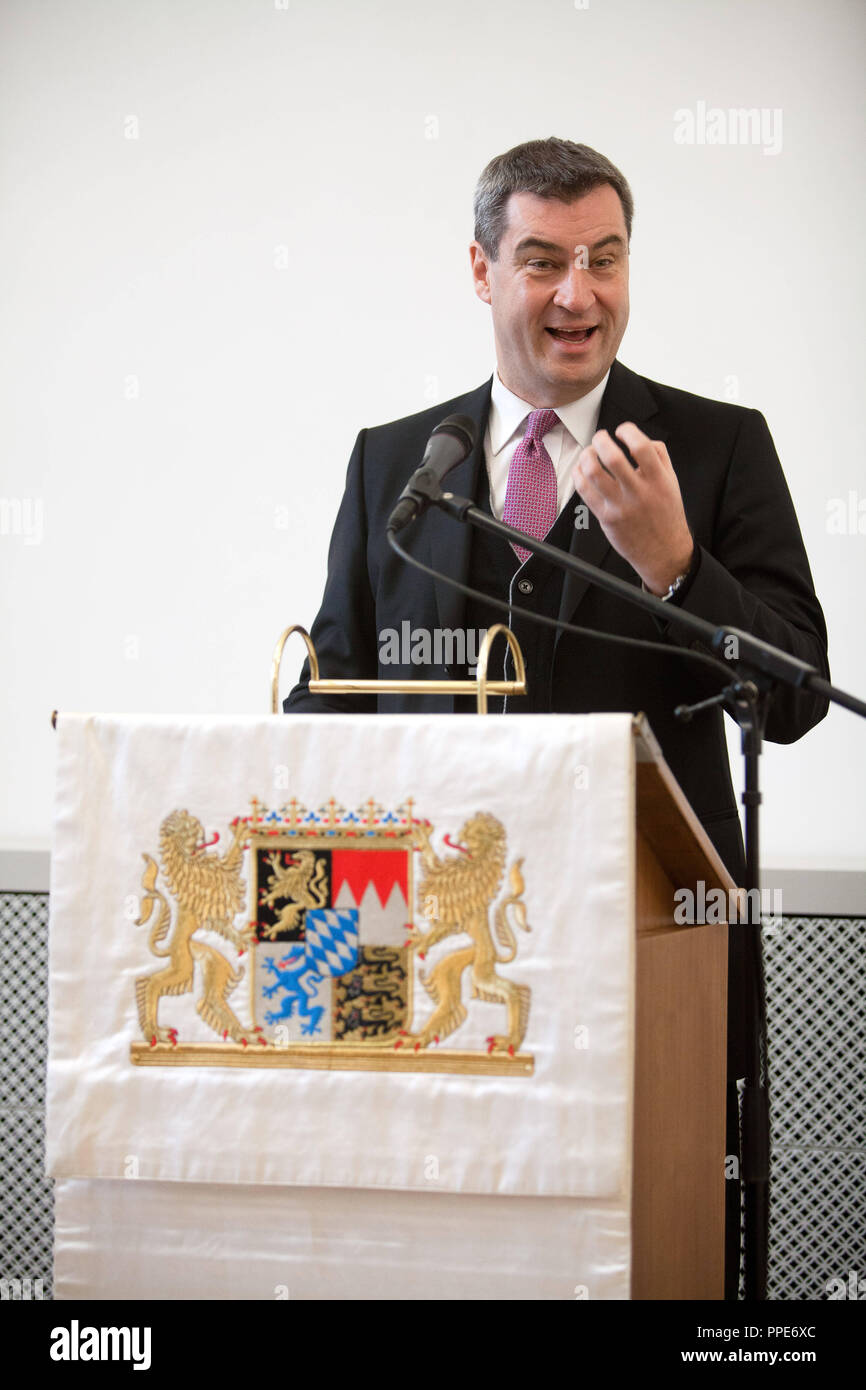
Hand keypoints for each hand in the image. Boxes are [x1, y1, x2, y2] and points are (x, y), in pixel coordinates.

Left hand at [572, 422, 694, 594]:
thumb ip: (659, 456)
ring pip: (594, 473)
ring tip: (589, 453)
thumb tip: (636, 440)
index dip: (628, 431)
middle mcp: (639, 493)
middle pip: (613, 458)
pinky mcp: (606, 518)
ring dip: (587, 456)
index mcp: (659, 480)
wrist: (663, 551)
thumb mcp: (672, 481)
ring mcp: (621, 506)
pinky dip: (579, 475)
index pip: (641, 447)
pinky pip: (585, 491)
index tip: (622, 430)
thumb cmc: (665, 514)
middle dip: (601, 440)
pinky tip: (582, 470)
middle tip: (600, 438)